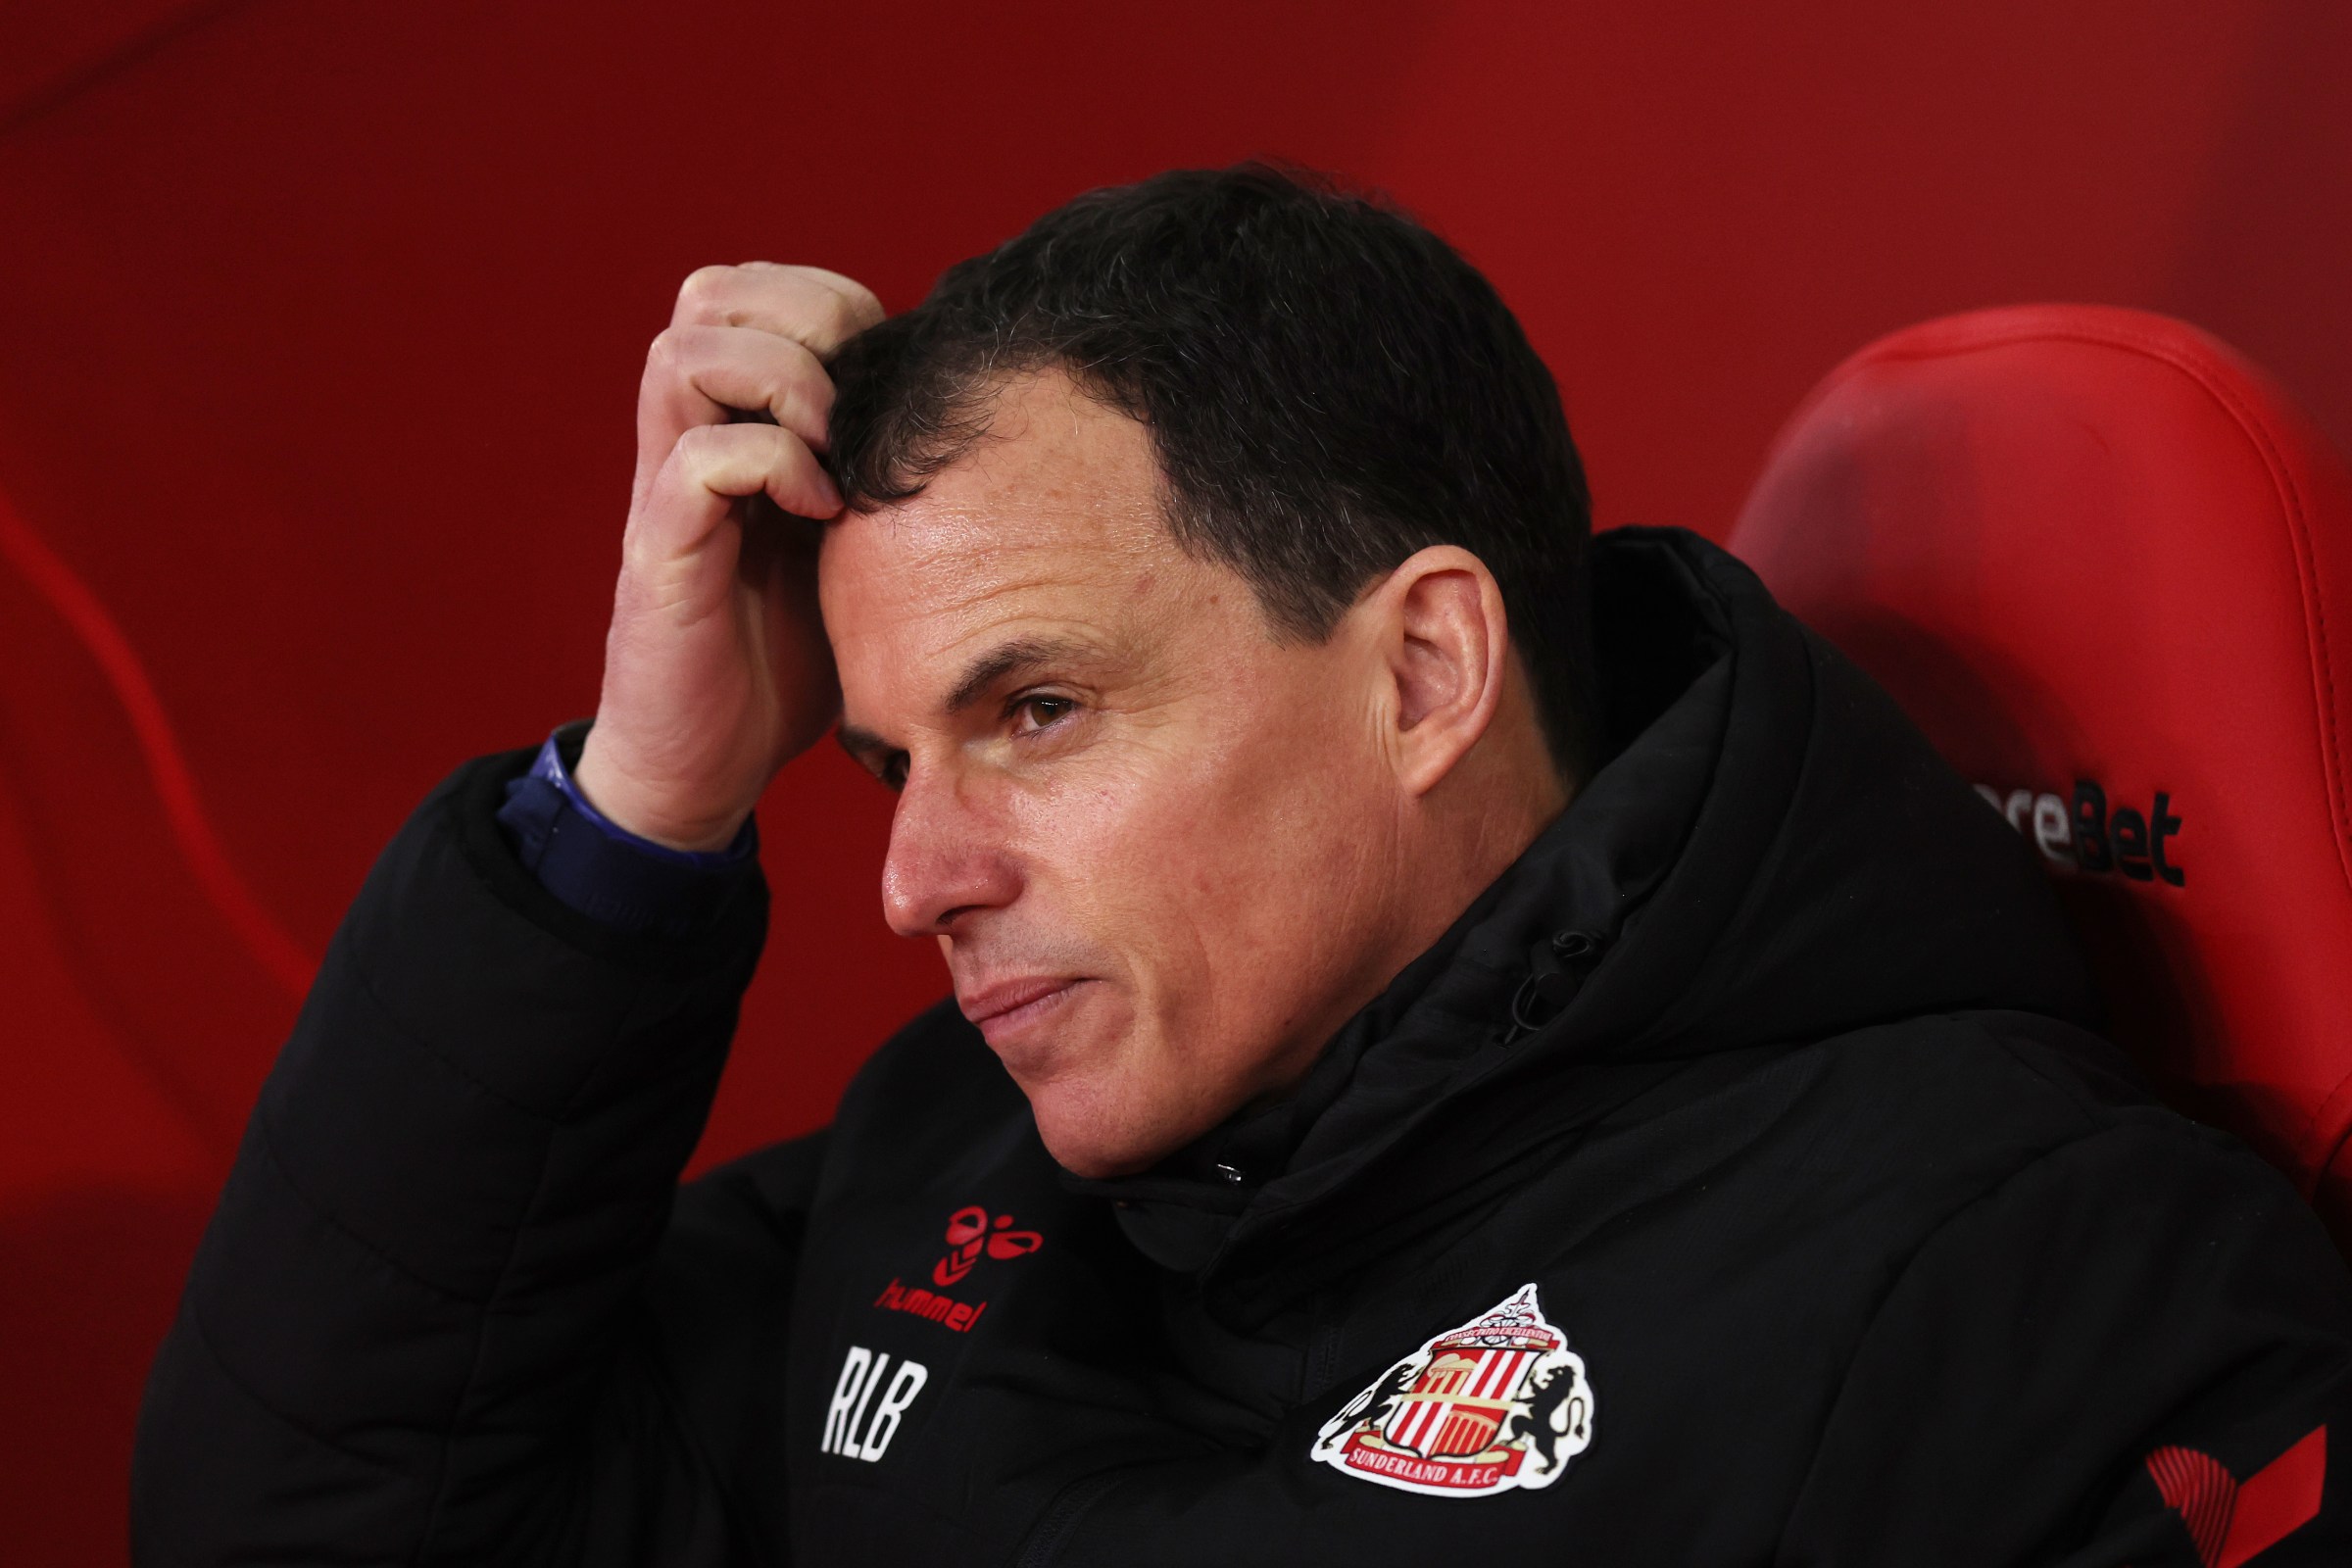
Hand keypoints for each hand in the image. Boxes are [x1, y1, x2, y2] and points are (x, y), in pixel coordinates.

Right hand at [574, 263, 883, 850]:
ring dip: (781, 383)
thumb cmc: (789, 660)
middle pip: (711, 296)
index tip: (885, 380)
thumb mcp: (856, 550)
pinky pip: (696, 461)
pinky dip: (769, 466)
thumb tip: (981, 427)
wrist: (704, 764)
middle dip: (803, 321)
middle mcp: (691, 442)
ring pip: (687, 353)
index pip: (758, 293)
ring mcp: (669, 492)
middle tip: (856, 401)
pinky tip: (822, 513)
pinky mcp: (661, 552)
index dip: (828, 305)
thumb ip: (882, 479)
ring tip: (834, 450)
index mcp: (739, 427)